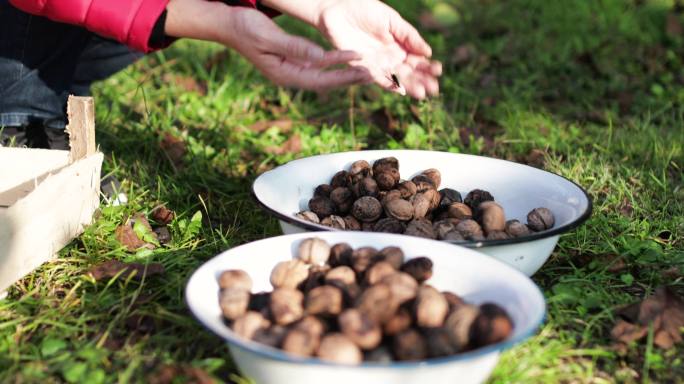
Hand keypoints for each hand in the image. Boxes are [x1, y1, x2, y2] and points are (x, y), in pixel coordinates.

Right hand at [165, 0, 368, 90]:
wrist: (228, 24)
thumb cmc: (245, 28)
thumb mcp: (269, 37)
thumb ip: (295, 48)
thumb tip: (319, 58)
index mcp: (284, 74)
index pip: (320, 78)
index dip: (343, 73)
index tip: (363, 68)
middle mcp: (291, 76)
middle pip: (327, 81)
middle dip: (351, 78)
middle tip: (377, 75)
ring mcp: (292, 70)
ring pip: (326, 76)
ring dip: (347, 74)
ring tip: (371, 71)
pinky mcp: (294, 61)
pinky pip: (320, 66)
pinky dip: (337, 64)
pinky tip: (352, 61)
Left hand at [314, 0, 441, 98]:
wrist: (337, 8)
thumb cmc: (365, 10)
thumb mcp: (392, 20)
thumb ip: (409, 36)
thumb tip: (428, 52)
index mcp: (400, 46)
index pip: (417, 60)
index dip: (428, 67)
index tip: (438, 71)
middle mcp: (390, 58)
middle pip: (409, 73)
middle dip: (422, 81)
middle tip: (434, 89)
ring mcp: (377, 64)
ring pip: (396, 78)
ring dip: (409, 86)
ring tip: (421, 94)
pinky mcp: (361, 67)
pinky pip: (376, 77)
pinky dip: (387, 83)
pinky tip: (399, 90)